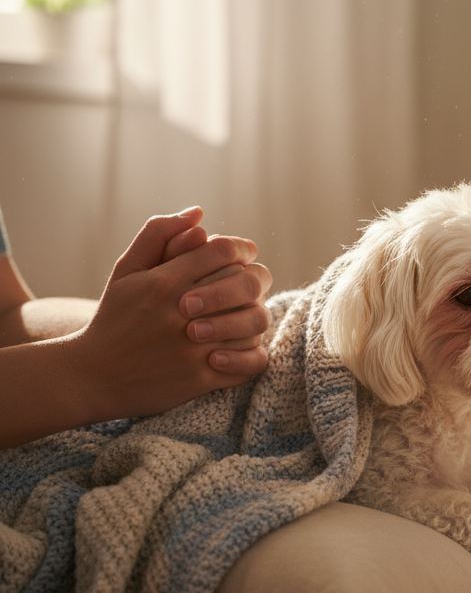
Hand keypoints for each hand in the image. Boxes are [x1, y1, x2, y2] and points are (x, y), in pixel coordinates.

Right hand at [70, 207, 273, 420]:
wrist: (92, 376)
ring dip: (253, 317)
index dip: (241, 248)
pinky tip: (238, 347)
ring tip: (241, 317)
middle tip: (247, 287)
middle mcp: (182, 313)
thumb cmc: (114, 317)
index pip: (224, 251)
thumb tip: (198, 213)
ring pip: (255, 323)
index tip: (242, 256)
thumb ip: (159, 235)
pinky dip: (253, 354)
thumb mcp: (126, 270)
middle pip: (247, 284)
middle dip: (253, 281)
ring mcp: (194, 349)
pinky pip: (251, 363)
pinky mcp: (201, 379)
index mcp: (165, 282)